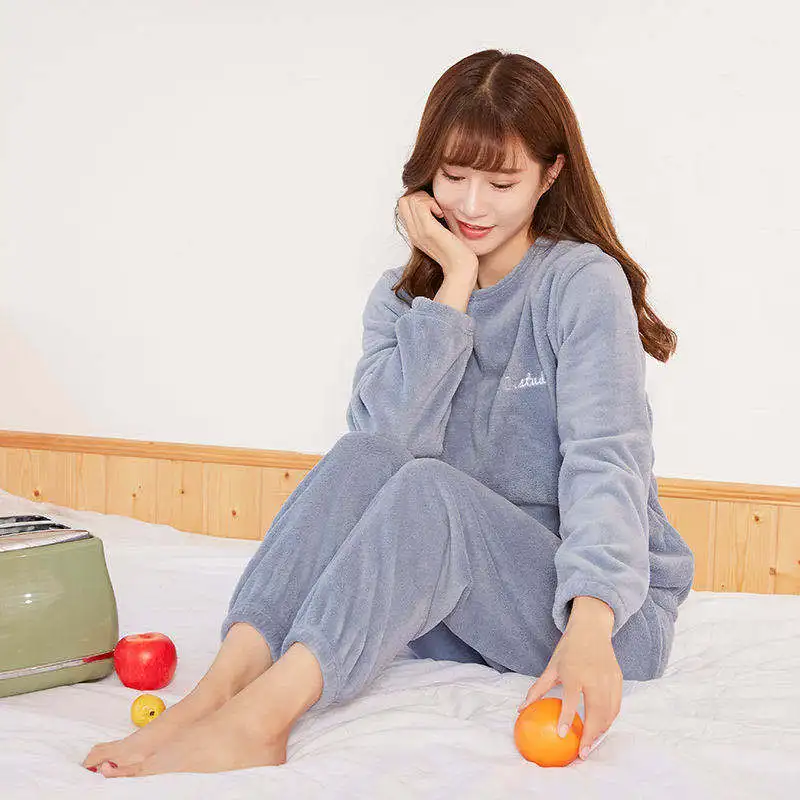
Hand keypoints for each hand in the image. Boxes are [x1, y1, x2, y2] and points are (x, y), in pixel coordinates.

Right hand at [396, 190, 477, 280]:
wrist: (461, 269)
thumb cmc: (457, 252)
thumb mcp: (442, 233)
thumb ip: (435, 222)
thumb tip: (437, 205)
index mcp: (415, 233)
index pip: (403, 205)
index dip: (417, 198)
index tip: (434, 207)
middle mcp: (413, 233)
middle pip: (404, 200)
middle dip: (421, 196)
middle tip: (436, 206)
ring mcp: (418, 232)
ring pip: (410, 200)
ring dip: (426, 198)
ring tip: (439, 210)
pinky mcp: (428, 231)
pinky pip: (420, 205)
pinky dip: (431, 203)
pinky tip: (441, 214)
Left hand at [518, 619, 622, 760]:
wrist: (592, 628)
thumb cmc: (569, 648)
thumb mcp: (551, 666)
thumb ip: (538, 688)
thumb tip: (521, 708)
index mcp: (574, 671)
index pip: (571, 699)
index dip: (566, 718)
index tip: (563, 735)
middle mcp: (594, 677)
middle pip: (596, 712)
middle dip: (590, 735)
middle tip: (582, 753)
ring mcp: (609, 679)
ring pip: (609, 712)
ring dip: (600, 731)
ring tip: (590, 745)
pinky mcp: (618, 680)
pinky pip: (616, 706)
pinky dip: (609, 720)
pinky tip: (600, 729)